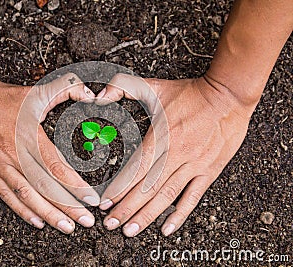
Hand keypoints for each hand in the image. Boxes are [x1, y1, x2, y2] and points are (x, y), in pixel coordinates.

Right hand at [0, 73, 98, 233]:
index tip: (91, 200)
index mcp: (29, 136)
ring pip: (27, 195)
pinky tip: (37, 222)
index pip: (56, 166)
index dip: (75, 185)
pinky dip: (22, 210)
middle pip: (45, 186)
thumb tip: (89, 93)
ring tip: (66, 227)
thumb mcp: (35, 91)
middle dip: (67, 207)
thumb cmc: (1, 98)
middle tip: (86, 221)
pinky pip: (7, 195)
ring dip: (48, 214)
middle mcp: (14, 154)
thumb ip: (65, 89)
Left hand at [97, 74, 253, 236]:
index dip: (119, 188)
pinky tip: (166, 228)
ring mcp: (194, 164)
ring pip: (167, 196)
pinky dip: (179, 215)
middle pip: (148, 187)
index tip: (105, 203)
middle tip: (110, 224)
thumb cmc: (190, 93)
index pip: (136, 169)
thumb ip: (123, 86)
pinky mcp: (209, 171)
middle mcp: (177, 154)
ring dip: (147, 215)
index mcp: (161, 136)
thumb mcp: (154, 86)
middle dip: (127, 209)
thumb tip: (99, 95)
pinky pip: (193, 197)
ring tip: (130, 231)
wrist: (228, 95)